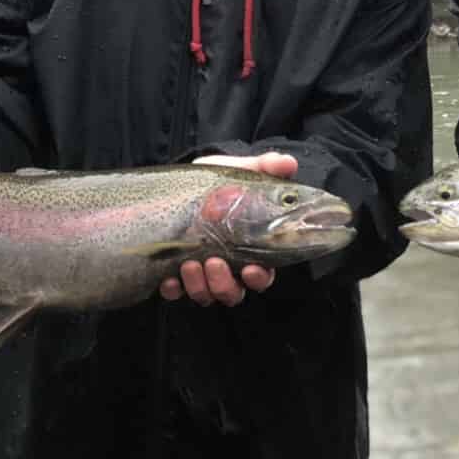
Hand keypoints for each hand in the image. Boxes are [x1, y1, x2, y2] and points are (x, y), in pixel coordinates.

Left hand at [158, 151, 294, 304]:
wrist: (181, 183)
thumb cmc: (217, 182)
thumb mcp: (240, 171)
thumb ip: (266, 167)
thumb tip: (288, 163)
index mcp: (250, 248)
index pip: (263, 275)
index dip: (259, 277)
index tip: (251, 268)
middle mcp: (229, 268)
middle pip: (234, 293)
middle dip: (224, 284)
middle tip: (214, 263)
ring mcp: (201, 275)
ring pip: (207, 296)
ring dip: (200, 286)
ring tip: (189, 264)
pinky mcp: (175, 275)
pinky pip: (176, 293)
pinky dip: (174, 290)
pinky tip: (169, 279)